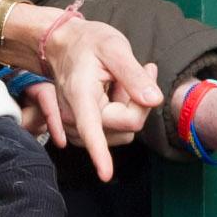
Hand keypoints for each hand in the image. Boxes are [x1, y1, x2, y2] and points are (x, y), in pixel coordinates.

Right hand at [32, 17, 162, 181]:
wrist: (63, 43)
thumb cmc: (88, 42)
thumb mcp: (114, 47)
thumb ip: (133, 74)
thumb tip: (153, 100)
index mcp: (80, 96)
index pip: (91, 129)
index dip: (100, 153)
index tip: (105, 174)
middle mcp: (74, 116)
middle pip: (126, 126)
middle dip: (139, 102)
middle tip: (140, 70)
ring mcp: (76, 125)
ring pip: (123, 132)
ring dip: (130, 108)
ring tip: (121, 81)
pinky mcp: (82, 130)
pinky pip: (115, 132)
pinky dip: (122, 113)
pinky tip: (116, 91)